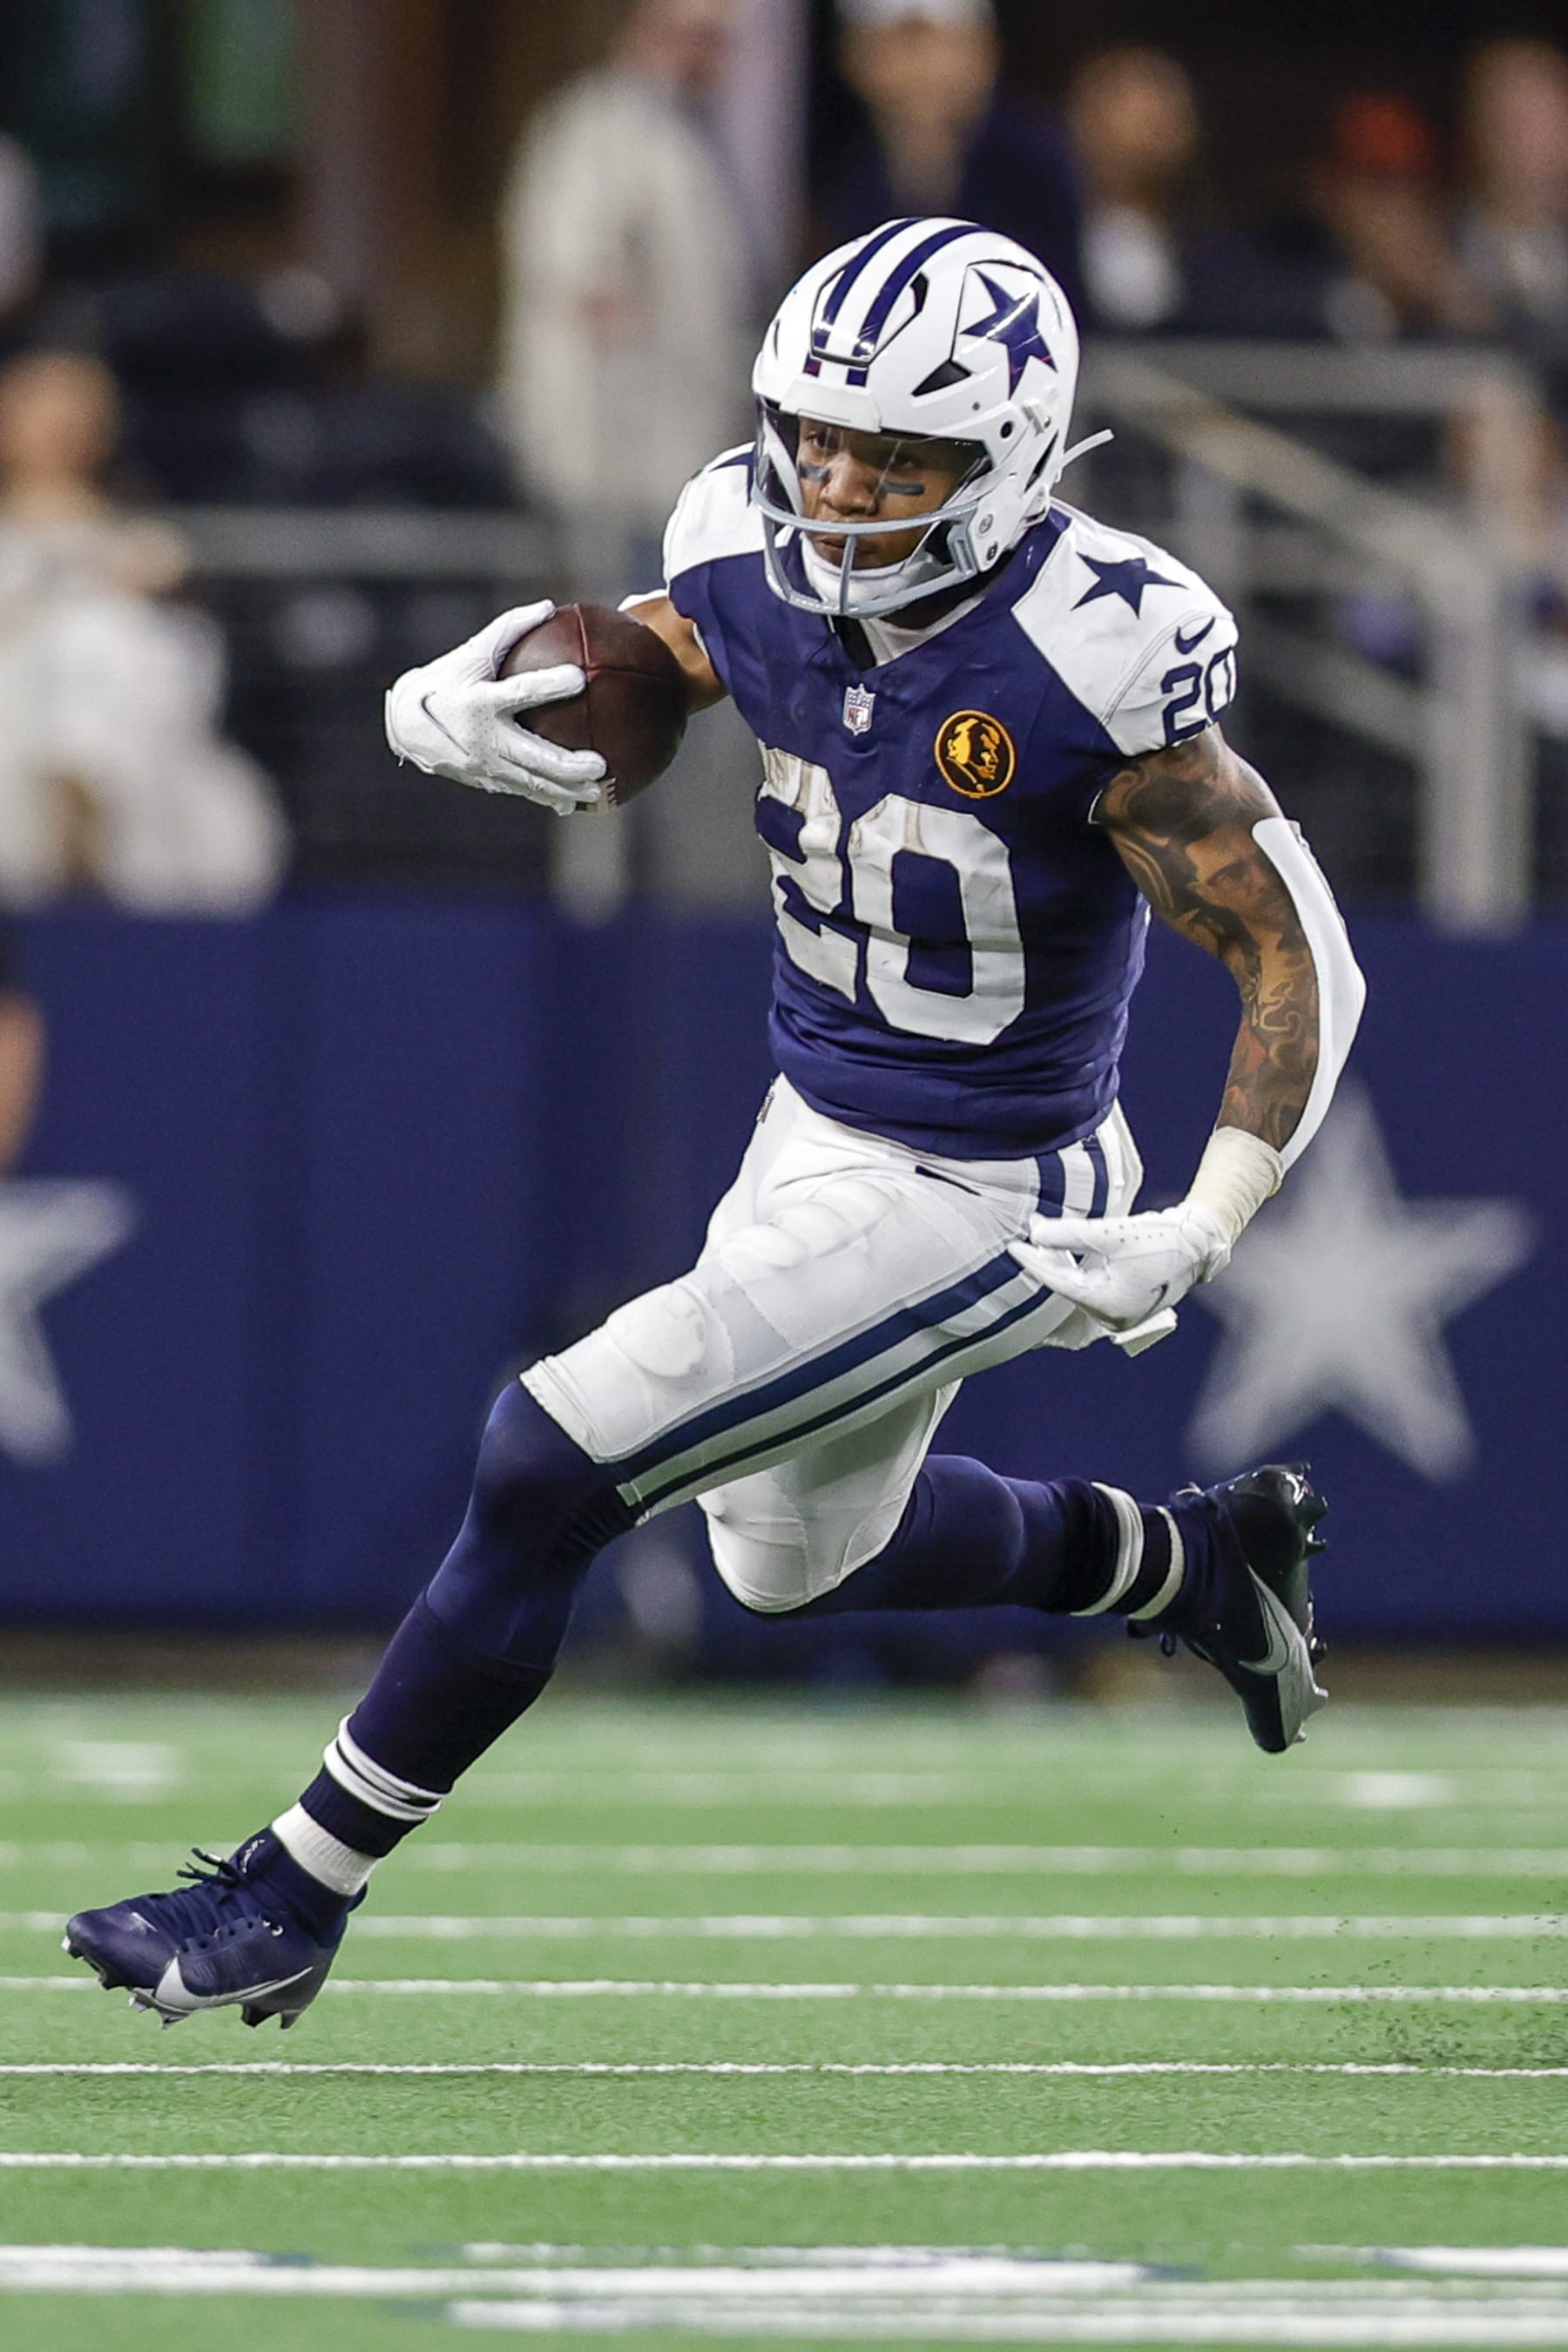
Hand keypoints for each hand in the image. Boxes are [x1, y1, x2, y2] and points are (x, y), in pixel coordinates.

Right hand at [383, 602, 605, 813]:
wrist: (407, 725)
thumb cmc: (448, 680)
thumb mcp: (471, 653)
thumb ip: (509, 629)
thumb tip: (549, 607)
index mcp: (479, 701)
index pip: (519, 692)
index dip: (548, 685)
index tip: (579, 677)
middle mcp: (482, 738)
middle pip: (531, 755)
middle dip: (567, 764)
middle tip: (600, 764)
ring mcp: (484, 766)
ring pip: (531, 782)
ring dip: (566, 789)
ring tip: (597, 790)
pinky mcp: (486, 781)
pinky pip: (523, 792)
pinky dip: (549, 798)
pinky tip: (575, 802)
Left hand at [1010, 1201, 1230, 1330]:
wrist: (1199, 1242)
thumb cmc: (1160, 1238)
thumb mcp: (1110, 1234)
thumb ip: (1070, 1235)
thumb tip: (1035, 1234)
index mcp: (1108, 1307)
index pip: (1059, 1283)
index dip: (1034, 1262)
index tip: (1012, 1246)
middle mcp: (1112, 1317)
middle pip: (1066, 1284)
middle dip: (1047, 1257)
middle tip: (1029, 1229)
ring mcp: (1119, 1312)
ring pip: (1077, 1283)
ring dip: (1061, 1258)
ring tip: (1043, 1230)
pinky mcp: (1124, 1301)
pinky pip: (1091, 1284)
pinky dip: (1077, 1264)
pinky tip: (1065, 1245)